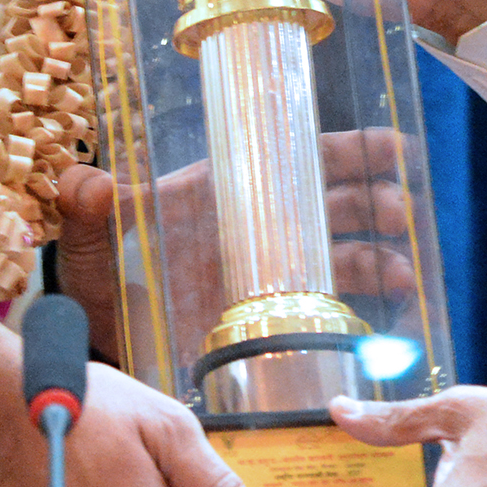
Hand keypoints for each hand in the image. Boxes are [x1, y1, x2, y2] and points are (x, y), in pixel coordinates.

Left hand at [62, 138, 422, 369]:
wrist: (103, 339)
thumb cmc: (101, 279)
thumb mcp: (91, 243)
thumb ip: (87, 213)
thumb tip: (86, 183)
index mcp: (227, 193)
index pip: (295, 158)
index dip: (347, 149)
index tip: (390, 147)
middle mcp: (260, 230)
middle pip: (335, 205)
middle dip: (376, 204)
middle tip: (398, 214)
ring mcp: (273, 277)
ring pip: (344, 256)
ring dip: (380, 260)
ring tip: (400, 276)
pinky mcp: (275, 322)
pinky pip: (333, 310)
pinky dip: (365, 311)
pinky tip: (387, 321)